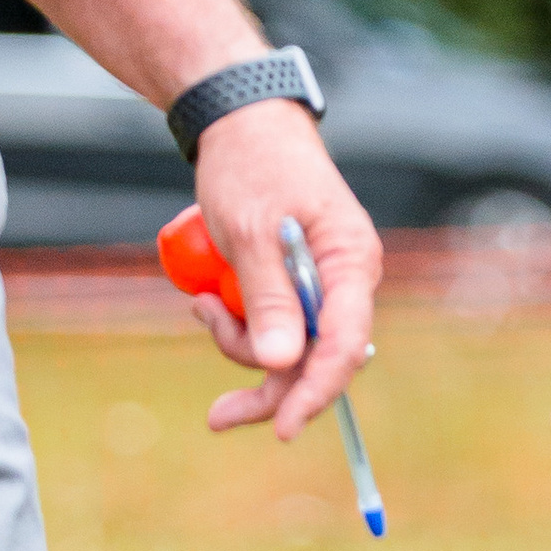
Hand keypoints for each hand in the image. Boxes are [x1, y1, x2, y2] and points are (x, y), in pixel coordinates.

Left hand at [186, 103, 383, 439]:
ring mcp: (319, 282)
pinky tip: (208, 297)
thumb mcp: (252, 233)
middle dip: (265, 384)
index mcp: (351, 262)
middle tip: (217, 417)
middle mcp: (345, 279)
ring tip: (199, 303)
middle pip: (316, 357)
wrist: (240, 123)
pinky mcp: (293, 282)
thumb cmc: (251, 165)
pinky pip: (270, 323)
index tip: (281, 427)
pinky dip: (236, 321)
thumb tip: (281, 363)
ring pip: (287, 346)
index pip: (346, 344)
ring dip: (237, 339)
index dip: (316, 391)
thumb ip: (268, 298)